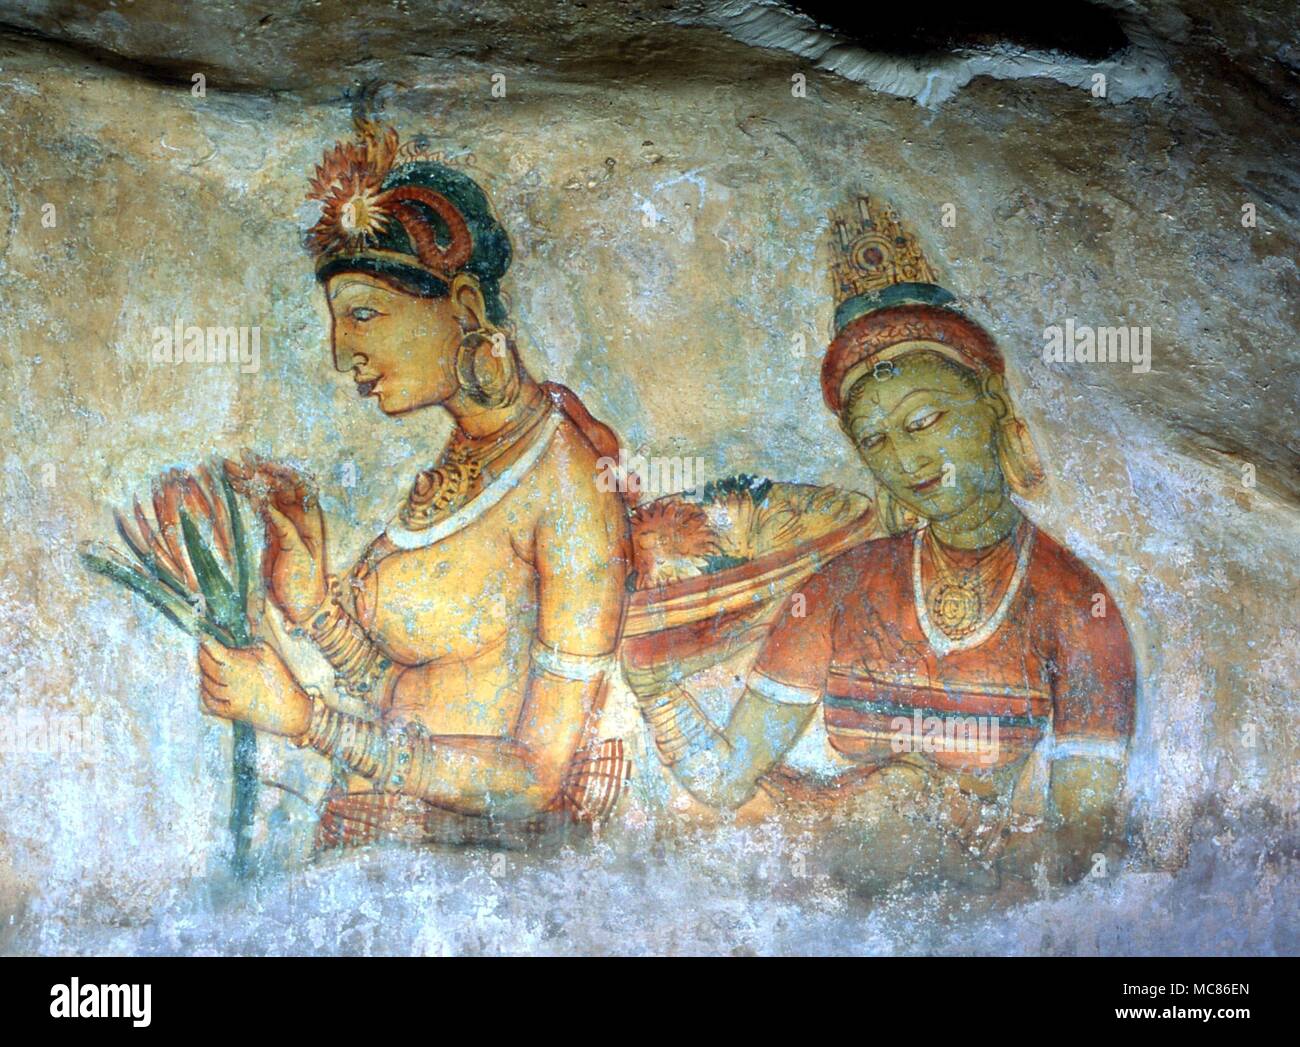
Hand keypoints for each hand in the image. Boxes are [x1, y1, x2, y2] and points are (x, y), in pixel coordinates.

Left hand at [198, 641, 312, 737]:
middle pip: (207, 666)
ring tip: (205, 665)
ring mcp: (228, 698)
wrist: (289, 709)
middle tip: (203, 648)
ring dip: (203, 673)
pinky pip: (209, 702)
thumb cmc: (280, 678)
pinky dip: (205, 693)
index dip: (206, 642)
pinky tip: (207, 685)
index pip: (215, 651)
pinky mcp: (230, 712)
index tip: (203, 635)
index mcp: (240, 665)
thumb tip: (229, 644)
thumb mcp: (268, 653)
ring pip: (207, 684)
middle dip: (202, 655)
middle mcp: (231, 682)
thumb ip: (246, 647)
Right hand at [225, 454, 326, 623]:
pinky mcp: (269, 531)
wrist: (299, 604)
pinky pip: (257, 507)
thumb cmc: (305, 582)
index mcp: (310, 518)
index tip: (263, 467)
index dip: (283, 472)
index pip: (300, 485)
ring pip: (265, 494)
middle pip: (279, 485)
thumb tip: (268, 507)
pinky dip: (244, 495)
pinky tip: (231, 485)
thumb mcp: (298, 555)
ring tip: (227, 467)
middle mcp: (297, 516)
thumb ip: (285, 530)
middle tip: (237, 460)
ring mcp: (282, 522)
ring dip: (248, 480)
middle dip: (259, 471)